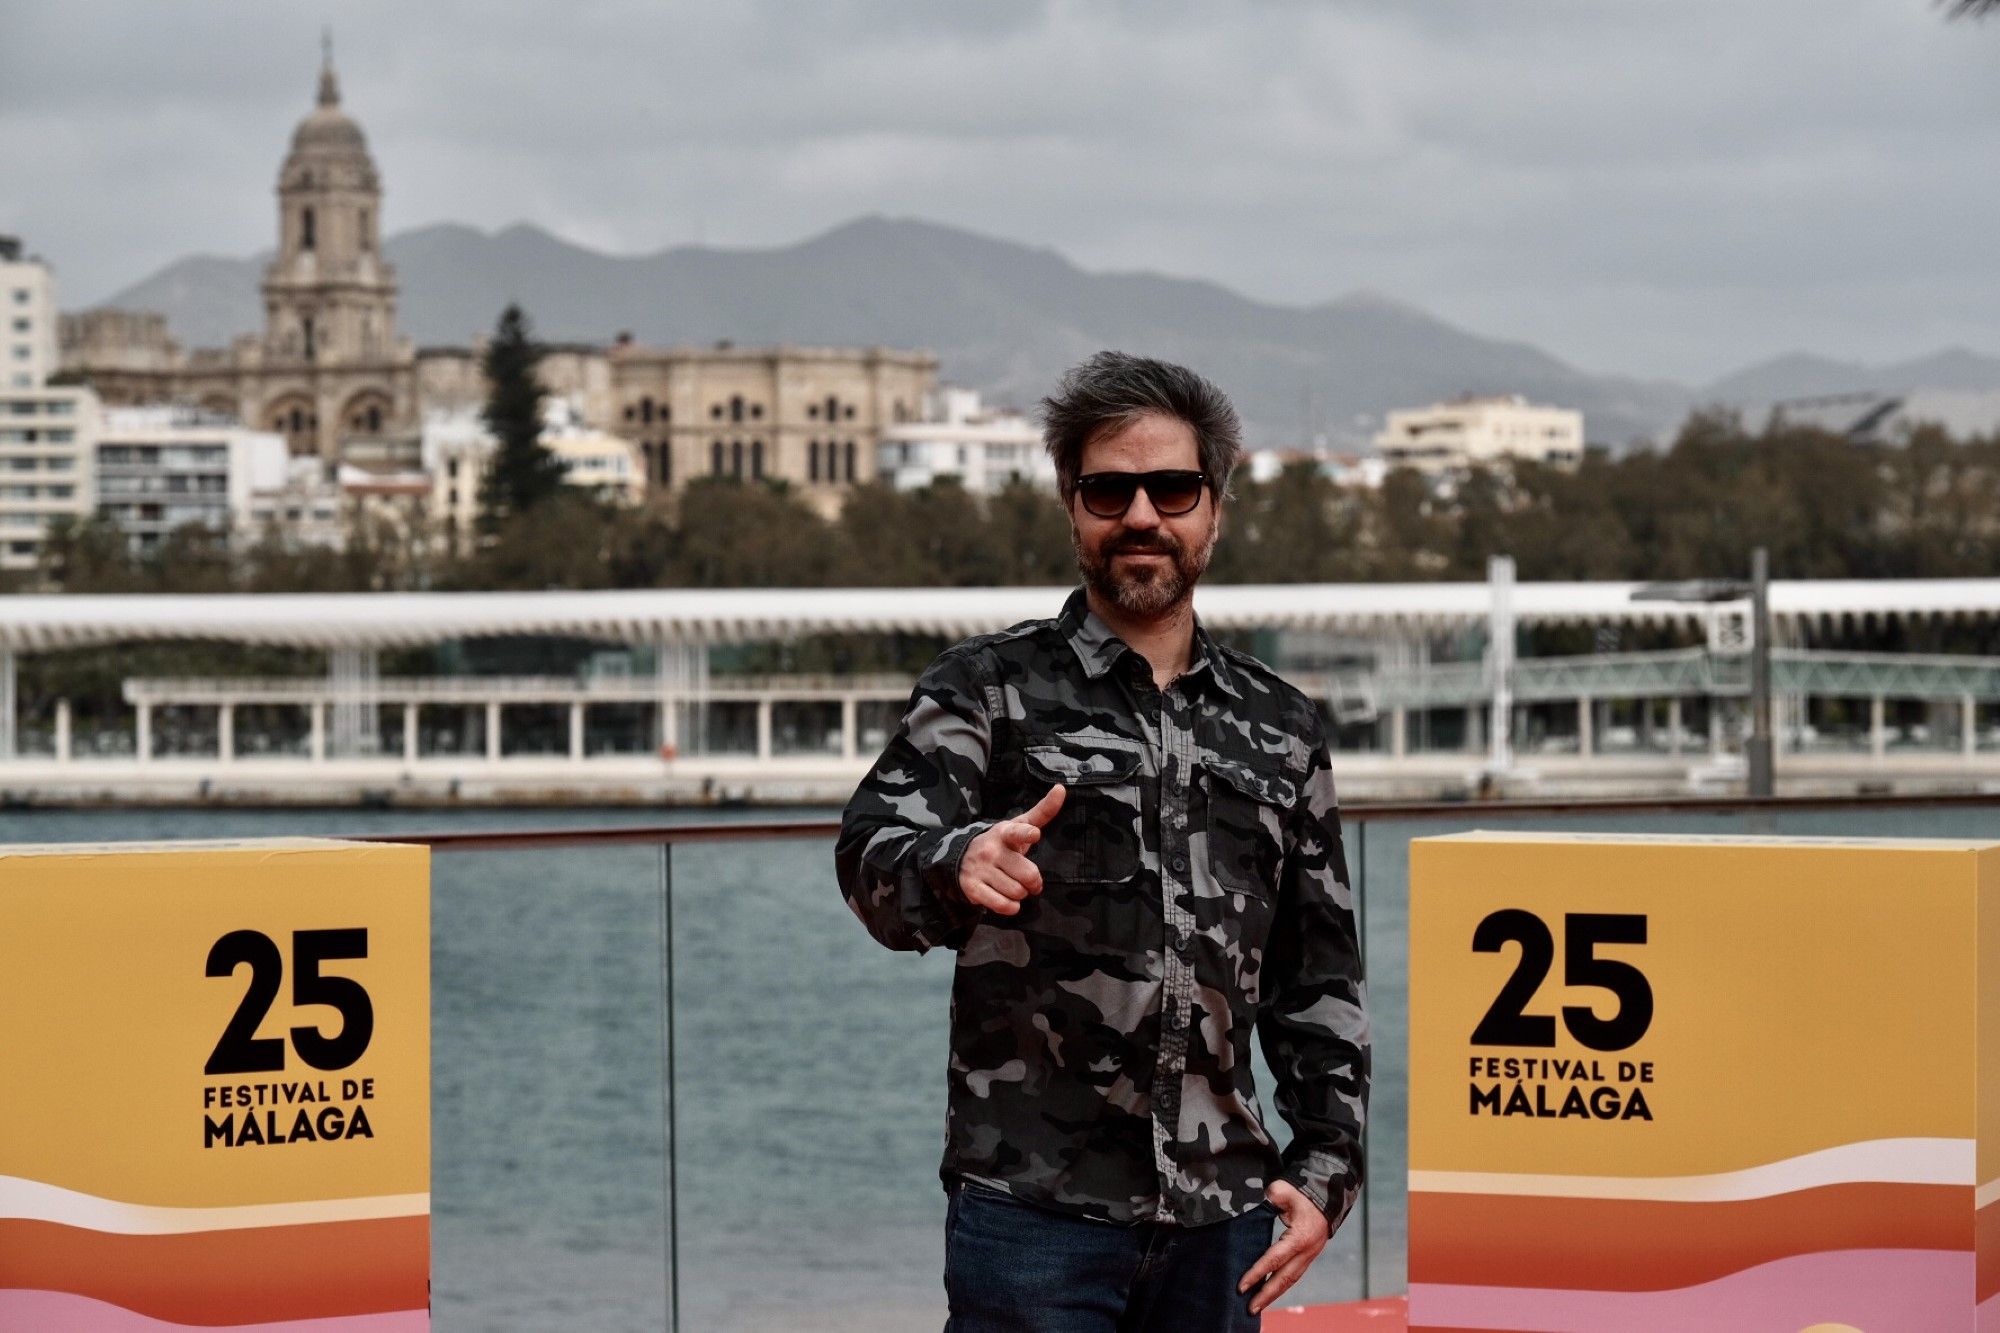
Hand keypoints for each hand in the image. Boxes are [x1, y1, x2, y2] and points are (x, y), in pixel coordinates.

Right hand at [957, 784, 1064, 915]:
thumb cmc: (1000, 843)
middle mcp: (991, 850)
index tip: (1034, 834)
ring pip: (1017, 892)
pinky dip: (1010, 906)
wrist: (962, 859)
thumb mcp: (1017, 826)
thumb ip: (1042, 812)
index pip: (1016, 832)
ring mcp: (981, 869)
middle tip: (1030, 881)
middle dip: (1034, 883)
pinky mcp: (973, 888)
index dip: (1026, 834)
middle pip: (1028, 875)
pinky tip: (1006, 899)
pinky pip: (1003, 905)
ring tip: (1013, 886)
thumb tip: (1061, 788)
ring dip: (1021, 894)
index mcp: (1004, 833)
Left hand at [1238, 1179, 1328, 1315]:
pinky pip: (1293, 1275)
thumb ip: (1268, 1198)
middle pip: (1284, 1279)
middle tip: (1249, 1309)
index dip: (1257, 1273)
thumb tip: (1254, 1206)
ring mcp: (1309, 1256)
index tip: (1241, 1286)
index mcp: (1299, 1237)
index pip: (1274, 1260)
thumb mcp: (1283, 1190)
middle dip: (1266, 1295)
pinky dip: (1281, 1286)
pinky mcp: (1308, 1256)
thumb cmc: (1302, 1193)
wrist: (1327, 1196)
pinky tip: (1269, 1293)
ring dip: (1274, 1294)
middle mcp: (1306, 1251)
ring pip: (1290, 1280)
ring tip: (1256, 1307)